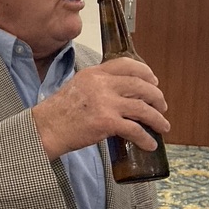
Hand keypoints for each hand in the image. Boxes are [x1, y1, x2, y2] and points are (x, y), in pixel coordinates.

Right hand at [32, 57, 169, 160]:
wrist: (46, 128)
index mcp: (94, 73)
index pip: (127, 64)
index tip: (153, 81)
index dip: (146, 72)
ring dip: (157, 118)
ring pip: (143, 108)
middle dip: (157, 97)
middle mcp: (101, 84)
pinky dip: (146, 138)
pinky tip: (149, 144)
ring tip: (162, 125)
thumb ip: (97, 85)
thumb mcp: (77, 86)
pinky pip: (135, 130)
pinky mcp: (107, 122)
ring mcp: (105, 103)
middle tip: (161, 106)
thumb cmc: (59, 112)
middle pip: (141, 86)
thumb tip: (120, 93)